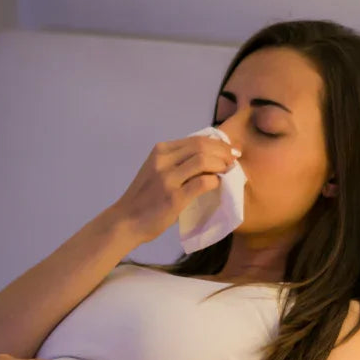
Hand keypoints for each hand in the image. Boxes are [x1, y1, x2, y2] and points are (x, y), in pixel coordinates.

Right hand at [110, 135, 239, 243]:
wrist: (126, 221)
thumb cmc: (145, 198)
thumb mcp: (157, 171)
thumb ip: (177, 162)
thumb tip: (209, 158)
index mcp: (161, 151)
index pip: (196, 139)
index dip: (218, 143)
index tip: (230, 150)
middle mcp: (163, 160)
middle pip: (202, 146)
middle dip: (223, 151)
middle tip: (234, 160)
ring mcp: (168, 179)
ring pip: (203, 160)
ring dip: (221, 164)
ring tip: (229, 171)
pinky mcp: (174, 198)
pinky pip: (203, 183)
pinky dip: (215, 181)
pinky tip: (219, 185)